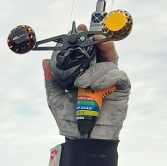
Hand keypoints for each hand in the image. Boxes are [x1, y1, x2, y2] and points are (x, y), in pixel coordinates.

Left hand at [43, 24, 130, 139]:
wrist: (82, 136)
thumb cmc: (70, 118)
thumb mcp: (55, 97)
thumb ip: (51, 79)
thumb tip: (44, 61)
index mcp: (85, 73)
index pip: (87, 52)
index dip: (85, 39)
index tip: (79, 29)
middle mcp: (99, 74)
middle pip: (103, 50)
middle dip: (97, 40)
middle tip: (89, 34)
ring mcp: (111, 80)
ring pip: (107, 63)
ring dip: (93, 71)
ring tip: (80, 83)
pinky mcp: (122, 88)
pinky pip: (117, 75)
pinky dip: (105, 78)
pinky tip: (95, 88)